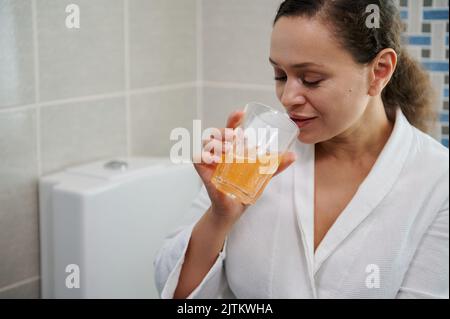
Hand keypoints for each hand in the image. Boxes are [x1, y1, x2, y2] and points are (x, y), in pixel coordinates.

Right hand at [193, 110, 296, 224]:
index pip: (230, 129)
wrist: (234, 210)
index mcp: (232, 148)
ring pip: (207, 142)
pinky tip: (213, 159)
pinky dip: (203, 156)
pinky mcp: (203, 172)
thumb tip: (292, 156)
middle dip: (224, 131)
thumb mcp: (262, 175)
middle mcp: (220, 152)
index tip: (240, 113)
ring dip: (216, 142)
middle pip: (217, 133)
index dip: (233, 119)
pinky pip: (198, 159)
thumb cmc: (244, 189)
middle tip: (234, 136)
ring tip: (227, 148)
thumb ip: (275, 166)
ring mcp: (210, 161)